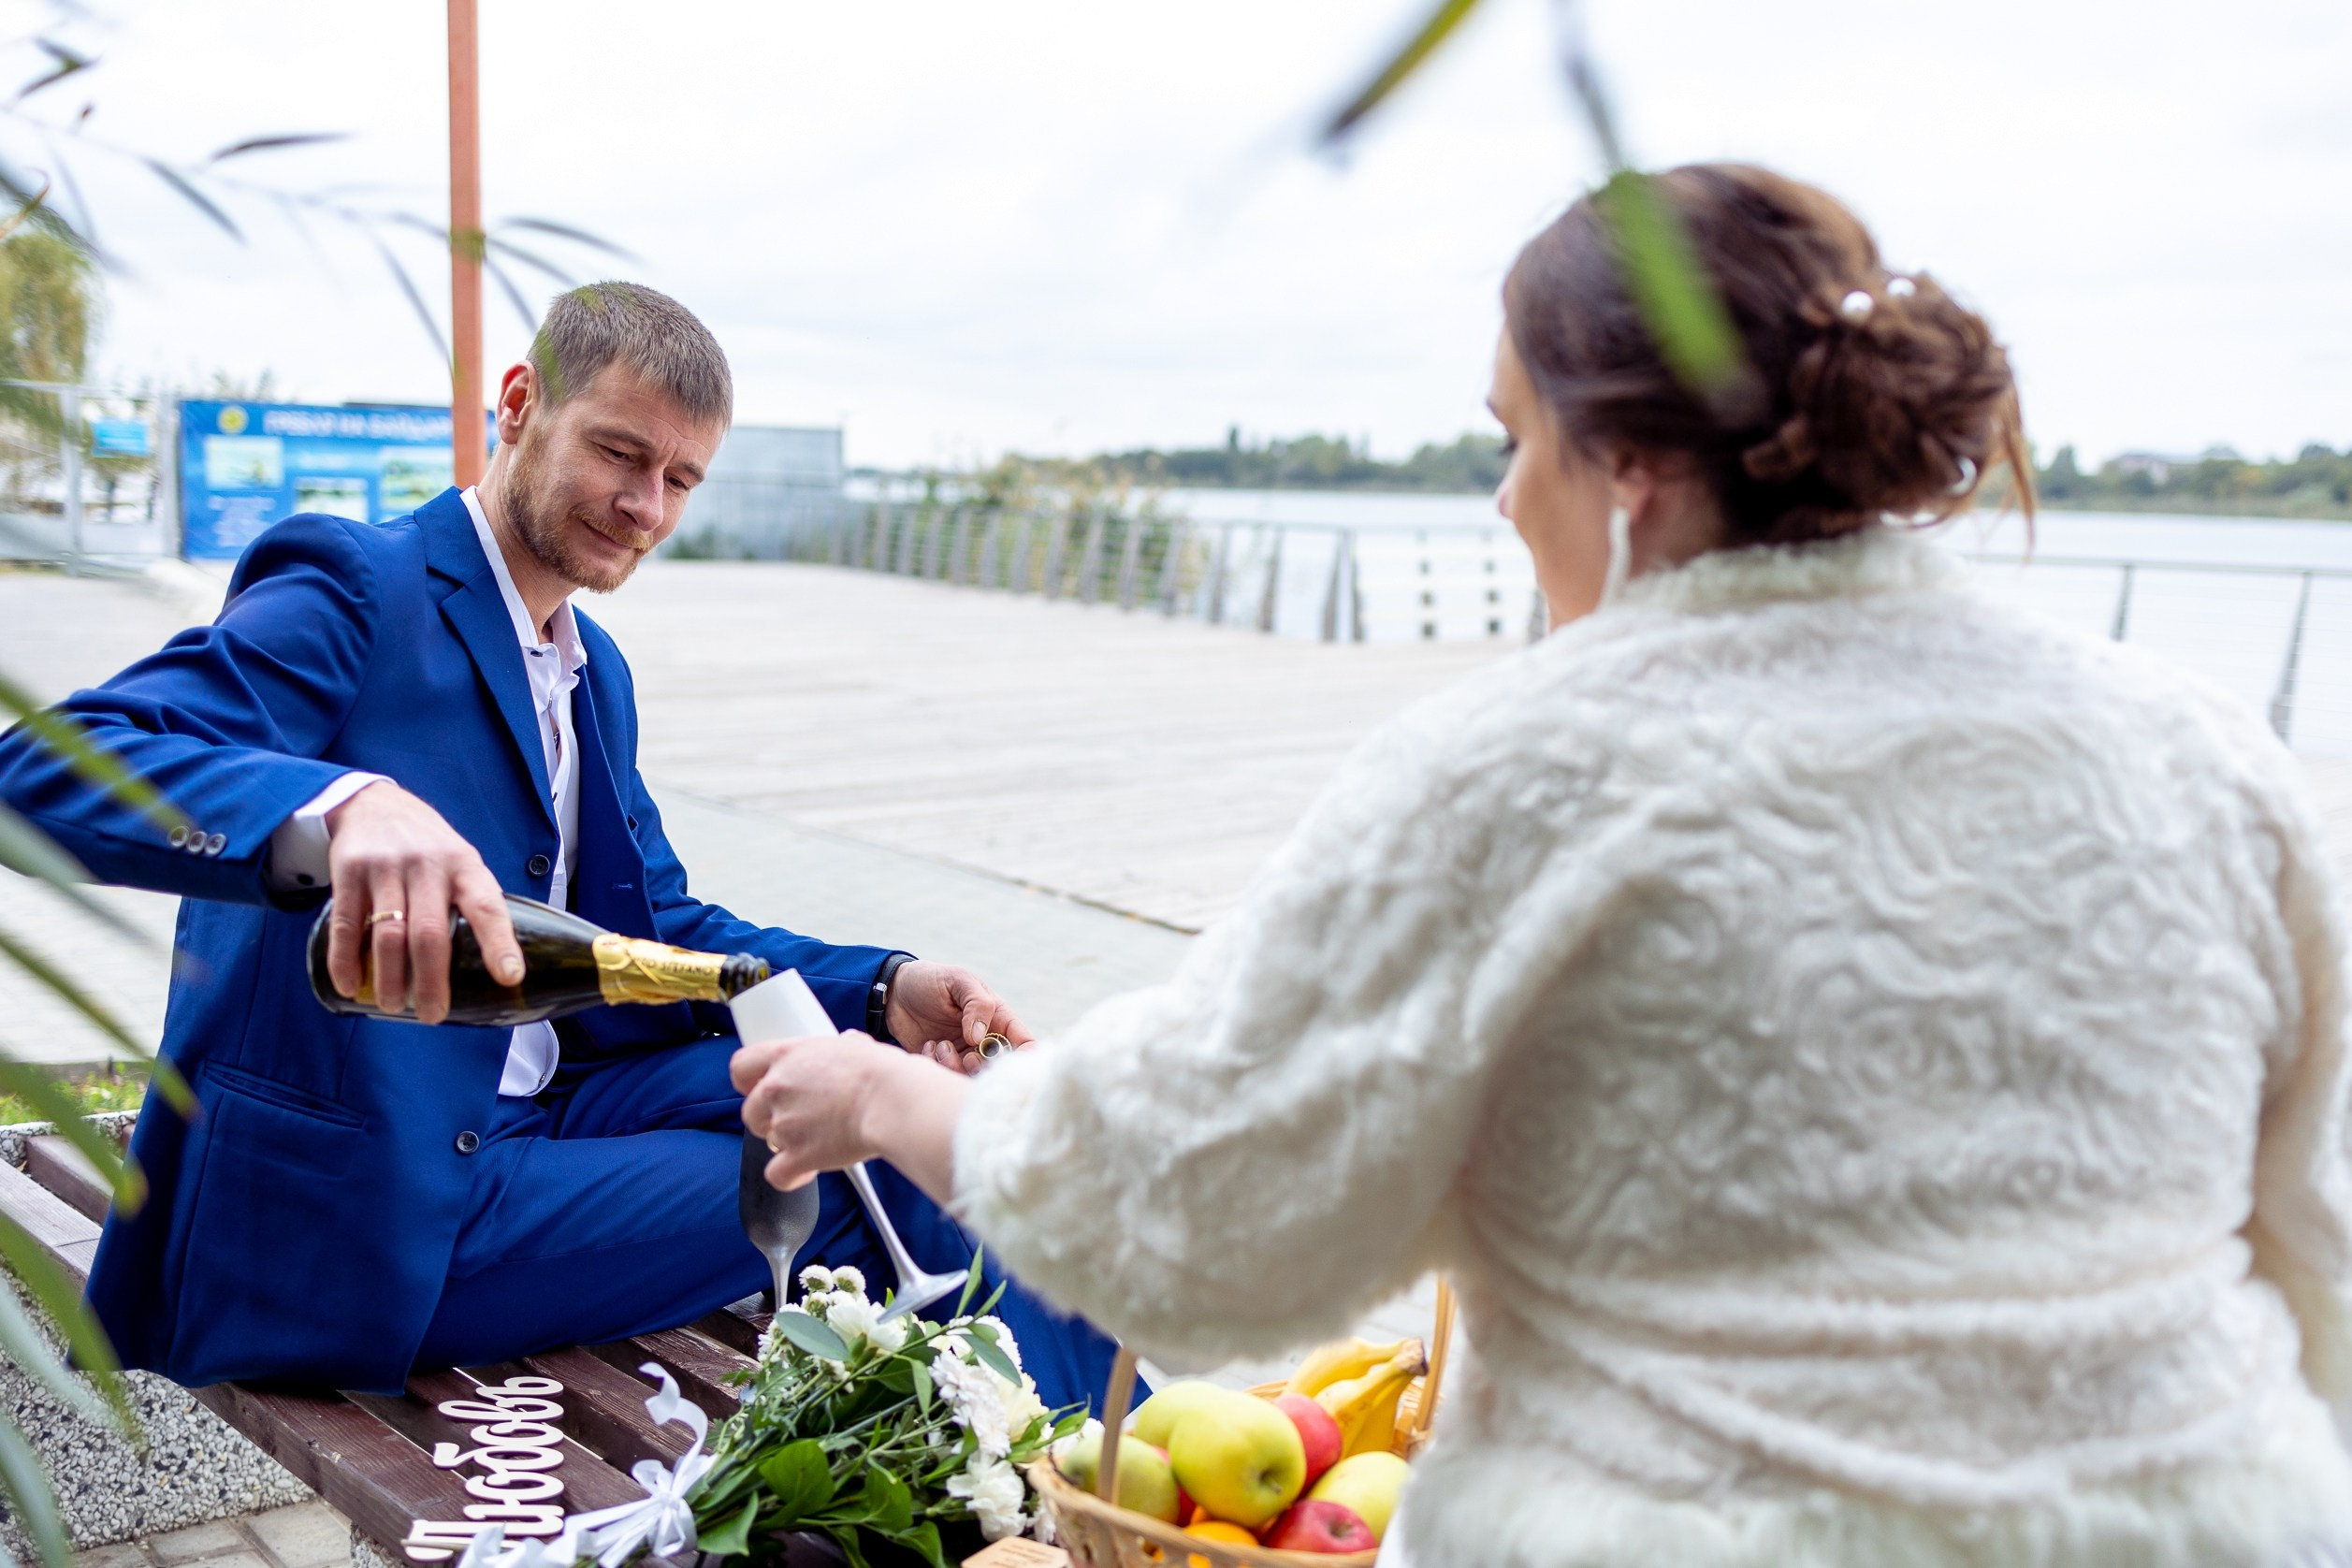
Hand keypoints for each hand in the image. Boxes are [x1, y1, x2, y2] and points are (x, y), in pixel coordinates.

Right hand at [322, 781, 522, 1024]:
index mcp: (464, 866)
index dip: (500, 943)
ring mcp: (386, 868)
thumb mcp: (460, 861)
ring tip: (394, 1006)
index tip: (511, 977)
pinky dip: (345, 961)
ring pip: (388, 935)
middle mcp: (427, 866)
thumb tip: (490, 965)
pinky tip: (350, 986)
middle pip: (430, 933)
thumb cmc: (428, 846)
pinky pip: (345, 925)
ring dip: (390, 978)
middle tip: (434, 1016)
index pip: (487, 906)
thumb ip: (470, 902)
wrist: (373, 803)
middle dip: (432, 981)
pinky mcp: (349, 872)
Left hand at [731, 1029, 907, 1189]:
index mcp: (787, 1056)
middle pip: (751, 1111)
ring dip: (787, 1144)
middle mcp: (777, 1088)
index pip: (741, 1066)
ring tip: (817, 1142)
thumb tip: (850, 1045)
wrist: (890, 1100)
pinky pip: (777, 1175)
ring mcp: (783, 1123)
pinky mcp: (796, 1155)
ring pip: (767, 1141)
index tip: (756, 1088)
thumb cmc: (880, 1072)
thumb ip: (840, 1048)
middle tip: (799, 1120)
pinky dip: (790, 1177)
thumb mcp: (855, 1046)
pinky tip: (806, 1171)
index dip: (747, 1082)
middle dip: (770, 1119)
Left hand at [886, 960, 1033, 1074]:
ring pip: (972, 1077)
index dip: (1027, 1058)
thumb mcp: (957, 980)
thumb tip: (981, 1038)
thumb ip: (976, 1004)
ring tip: (940, 1046)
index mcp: (997, 1018)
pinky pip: (946, 1078)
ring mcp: (963, 1054)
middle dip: (985, 1067)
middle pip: (1000, 1068)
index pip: (1025, 1042)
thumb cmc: (931, 979)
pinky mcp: (941, 1065)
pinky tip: (927, 1047)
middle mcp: (984, 1040)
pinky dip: (937, 1066)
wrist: (894, 992)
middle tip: (968, 1056)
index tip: (1009, 1063)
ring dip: (956, 1067)